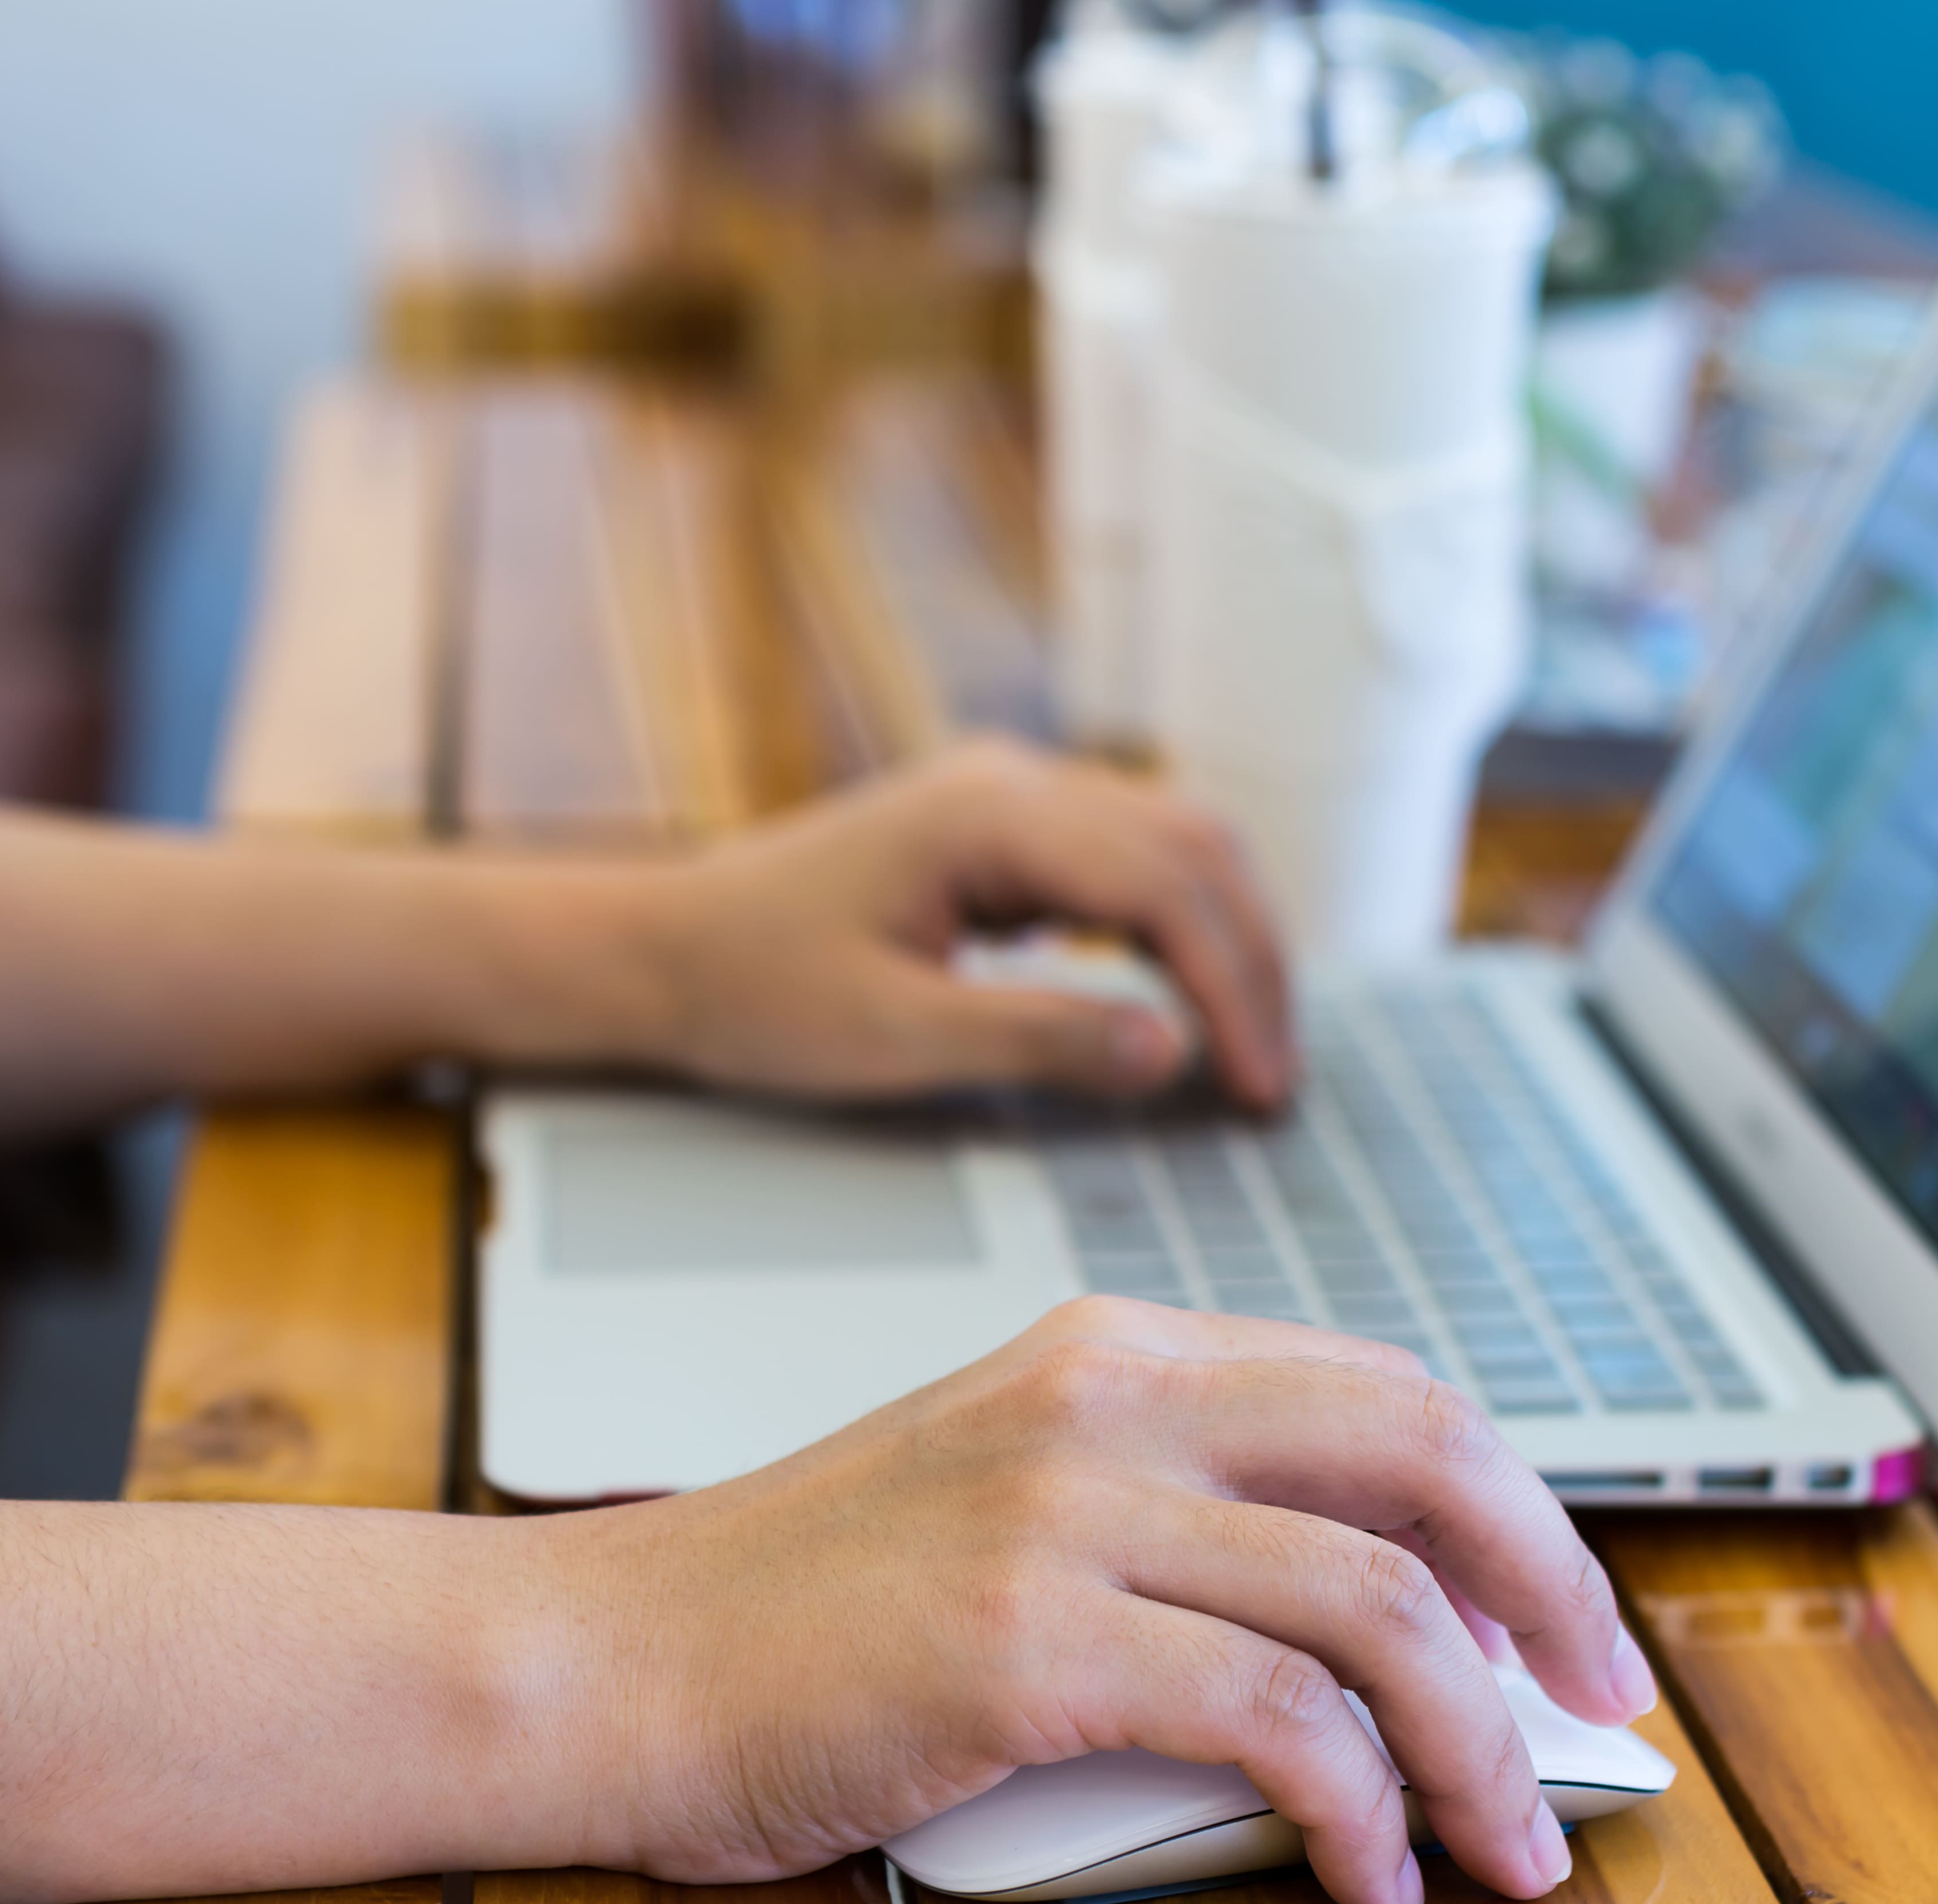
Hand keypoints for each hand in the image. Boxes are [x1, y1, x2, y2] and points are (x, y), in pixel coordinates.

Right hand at [532, 1297, 1660, 1903]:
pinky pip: (1272, 1716)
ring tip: (1507, 1843)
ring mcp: (1060, 1509)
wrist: (602, 1656)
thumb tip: (1383, 1616)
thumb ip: (1175, 1510)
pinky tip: (1371, 1875)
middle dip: (1552, 1590)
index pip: (1389, 1393)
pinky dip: (1358, 1807)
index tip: (1569, 1625)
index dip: (1516, 1510)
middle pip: (1424, 1458)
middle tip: (1605, 1709)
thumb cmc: (800, 1607)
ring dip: (1478, 1741)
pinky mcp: (1020, 1640)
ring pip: (1373, 1603)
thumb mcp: (1005, 1493)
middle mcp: (1104, 1398)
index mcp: (1114, 1349)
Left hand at [627, 744, 1296, 1106]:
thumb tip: (1169, 1052)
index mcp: (990, 817)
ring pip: (1175, 848)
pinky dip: (1177, 931)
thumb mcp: (892, 1037)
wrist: (662, 951)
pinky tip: (1183, 1002)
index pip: (1167, 886)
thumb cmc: (754, 991)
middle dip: (1253, 964)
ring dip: (1227, 943)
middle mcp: (1014, 783)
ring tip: (1251, 1049)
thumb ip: (1036, 1040)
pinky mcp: (1004, 833)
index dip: (1233, 988)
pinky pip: (1128, 863)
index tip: (1258, 1086)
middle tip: (1275, 1080)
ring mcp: (1011, 799)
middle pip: (1195, 850)